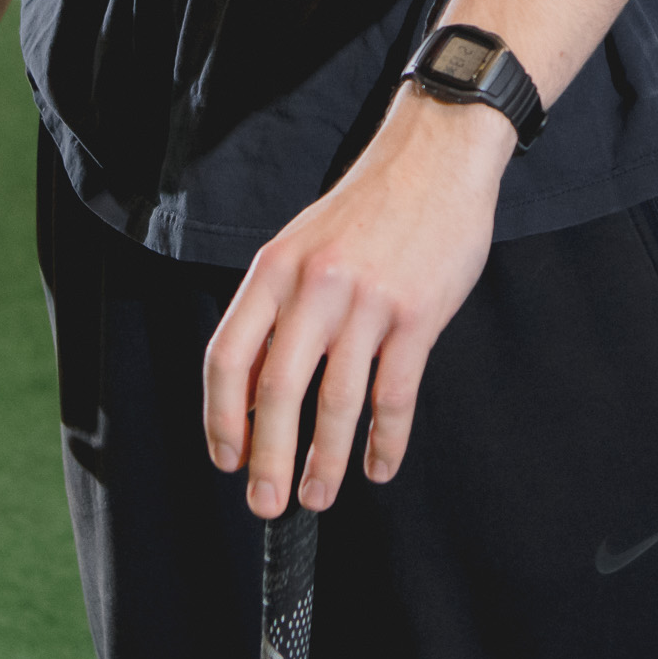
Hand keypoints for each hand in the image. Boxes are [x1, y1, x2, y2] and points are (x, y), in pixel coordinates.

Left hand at [202, 86, 514, 515]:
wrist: (436, 155)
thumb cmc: (367, 208)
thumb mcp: (302, 245)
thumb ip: (276, 310)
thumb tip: (250, 395)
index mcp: (275, 268)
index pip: (228, 355)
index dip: (221, 417)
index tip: (227, 460)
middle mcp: (315, 285)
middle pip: (278, 390)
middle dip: (269, 459)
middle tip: (267, 504)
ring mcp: (368, 300)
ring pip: (338, 401)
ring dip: (326, 460)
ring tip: (319, 494)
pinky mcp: (417, 314)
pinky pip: (395, 394)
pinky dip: (386, 440)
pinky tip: (380, 464)